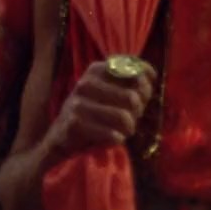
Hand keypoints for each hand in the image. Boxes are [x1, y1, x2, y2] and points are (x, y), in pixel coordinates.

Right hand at [40, 57, 156, 164]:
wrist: (59, 139)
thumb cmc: (92, 114)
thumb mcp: (107, 93)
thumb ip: (129, 82)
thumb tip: (150, 75)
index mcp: (96, 69)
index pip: (135, 70)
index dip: (146, 87)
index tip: (143, 98)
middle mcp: (86, 82)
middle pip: (133, 97)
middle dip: (137, 113)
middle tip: (129, 120)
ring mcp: (78, 102)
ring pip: (124, 117)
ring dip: (128, 129)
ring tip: (121, 131)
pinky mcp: (75, 123)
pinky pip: (113, 134)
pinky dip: (117, 140)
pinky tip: (111, 139)